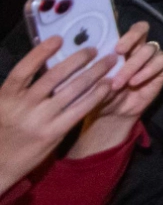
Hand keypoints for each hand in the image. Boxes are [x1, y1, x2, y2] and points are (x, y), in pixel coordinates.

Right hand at [0, 37, 121, 191]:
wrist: (0, 165)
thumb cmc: (6, 129)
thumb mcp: (6, 107)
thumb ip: (23, 89)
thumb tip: (51, 60)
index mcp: (6, 97)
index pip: (23, 70)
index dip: (40, 53)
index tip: (58, 38)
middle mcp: (22, 107)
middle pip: (54, 77)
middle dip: (78, 60)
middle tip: (95, 49)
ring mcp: (39, 121)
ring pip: (72, 90)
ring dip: (94, 73)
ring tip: (109, 61)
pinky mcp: (54, 133)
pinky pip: (80, 109)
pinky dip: (96, 95)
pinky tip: (107, 85)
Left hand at [71, 22, 162, 157]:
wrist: (113, 114)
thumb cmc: (100, 95)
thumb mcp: (93, 83)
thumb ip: (96, 71)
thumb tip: (96, 64)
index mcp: (119, 45)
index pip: (121, 26)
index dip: (120, 25)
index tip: (111, 37)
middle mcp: (136, 46)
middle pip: (142, 28)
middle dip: (131, 37)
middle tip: (119, 51)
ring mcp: (150, 56)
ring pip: (149, 48)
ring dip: (133, 64)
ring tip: (120, 82)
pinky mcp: (161, 67)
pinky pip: (161, 60)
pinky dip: (148, 70)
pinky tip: (135, 82)